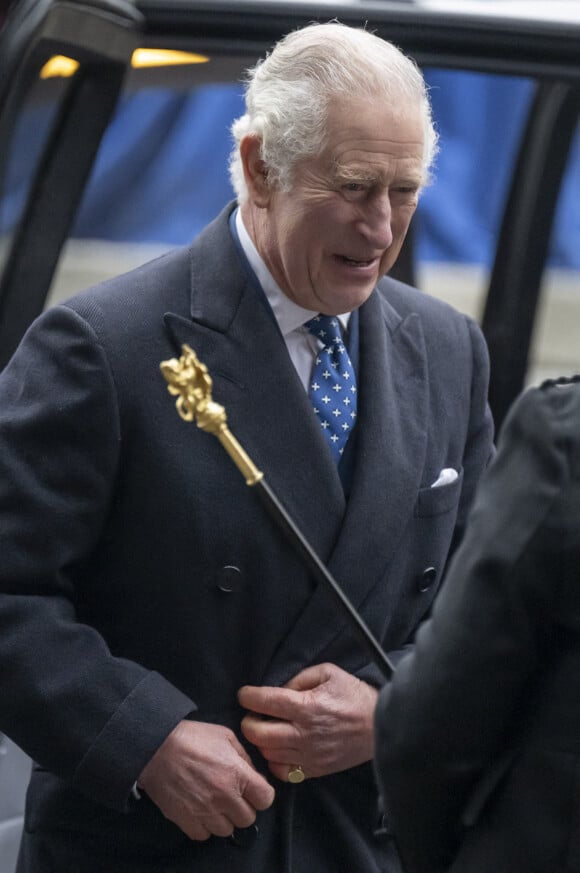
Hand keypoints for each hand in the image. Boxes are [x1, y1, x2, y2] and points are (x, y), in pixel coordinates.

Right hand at [137, 720, 274, 840]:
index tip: (253, 789)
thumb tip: (253, 774)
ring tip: (214, 802)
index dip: (261, 793)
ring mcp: (205, 812)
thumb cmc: (192, 737)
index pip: (266, 799)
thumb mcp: (225, 736)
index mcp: (237, 774)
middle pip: (248, 818)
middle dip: (243, 807)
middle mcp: (224, 797)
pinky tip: (200, 809)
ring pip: (227, 830)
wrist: (157, 748)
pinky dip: (204, 825)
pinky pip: (204, 835)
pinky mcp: (187, 821)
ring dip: (224, 818)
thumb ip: (244, 756)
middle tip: (232, 794)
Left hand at [238, 663, 377, 781]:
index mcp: (307, 707)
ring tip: (266, 729)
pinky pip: (283, 772)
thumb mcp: (328, 672)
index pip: (266, 702)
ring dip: (260, 741)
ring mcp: (309, 756)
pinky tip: (279, 748)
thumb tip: (278, 691)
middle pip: (259, 734)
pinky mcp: (315, 770)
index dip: (248, 696)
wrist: (380, 724)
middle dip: (248, 722)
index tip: (244, 694)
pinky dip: (275, 760)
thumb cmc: (353, 695)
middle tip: (253, 714)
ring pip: (268, 753)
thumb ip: (299, 679)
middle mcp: (304, 734)